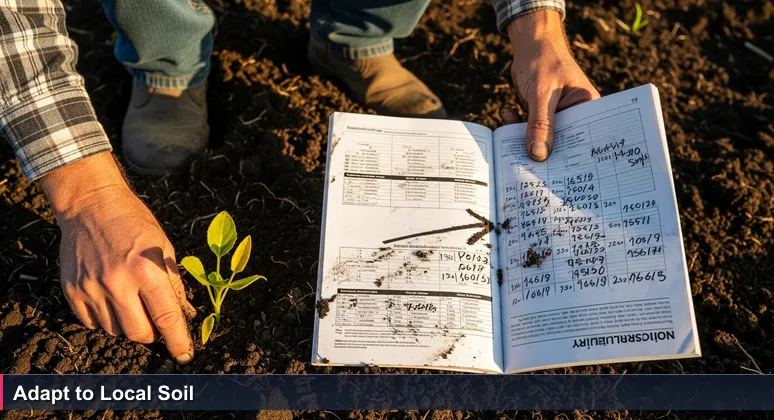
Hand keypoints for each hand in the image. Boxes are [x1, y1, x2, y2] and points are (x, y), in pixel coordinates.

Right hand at [41, 153, 195, 363]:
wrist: (90, 205)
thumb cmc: (134, 224)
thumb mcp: (164, 248)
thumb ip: (174, 284)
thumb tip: (186, 316)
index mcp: (146, 270)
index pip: (167, 318)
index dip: (178, 341)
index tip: (185, 355)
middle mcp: (117, 283)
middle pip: (139, 333)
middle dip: (153, 334)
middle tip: (157, 322)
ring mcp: (91, 288)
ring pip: (115, 331)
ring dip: (129, 325)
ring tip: (132, 301)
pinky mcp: (72, 291)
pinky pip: (92, 323)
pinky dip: (106, 319)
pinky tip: (111, 299)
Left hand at [503, 10, 599, 160]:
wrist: (530, 42)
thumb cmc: (544, 60)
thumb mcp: (542, 94)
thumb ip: (541, 124)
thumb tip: (539, 155)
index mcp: (587, 107)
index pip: (583, 137)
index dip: (571, 157)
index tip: (555, 174)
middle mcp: (575, 113)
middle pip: (561, 142)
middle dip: (542, 151)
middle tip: (525, 164)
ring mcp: (557, 115)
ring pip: (541, 137)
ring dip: (523, 136)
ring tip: (509, 131)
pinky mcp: (541, 114)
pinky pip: (529, 127)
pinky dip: (516, 123)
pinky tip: (506, 111)